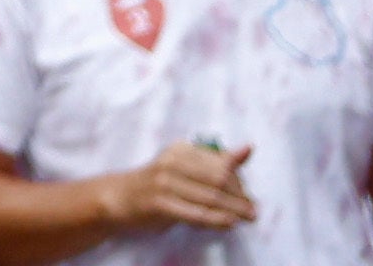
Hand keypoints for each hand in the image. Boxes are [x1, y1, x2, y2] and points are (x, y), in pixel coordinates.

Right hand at [103, 144, 257, 232]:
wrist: (119, 198)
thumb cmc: (158, 184)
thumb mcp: (184, 167)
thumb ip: (215, 161)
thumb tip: (248, 149)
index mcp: (181, 149)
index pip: (220, 163)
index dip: (239, 182)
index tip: (249, 197)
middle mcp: (172, 161)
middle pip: (217, 179)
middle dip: (239, 197)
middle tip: (253, 211)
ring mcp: (164, 182)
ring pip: (209, 197)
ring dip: (233, 210)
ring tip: (247, 218)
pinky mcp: (159, 203)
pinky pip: (195, 213)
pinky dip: (215, 219)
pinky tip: (228, 223)